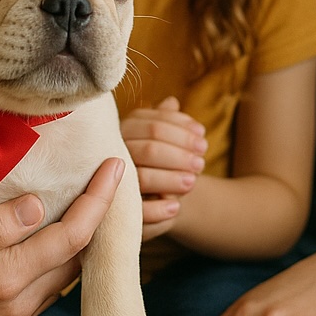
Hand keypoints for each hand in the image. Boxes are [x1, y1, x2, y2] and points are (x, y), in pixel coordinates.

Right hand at [0, 157, 122, 315]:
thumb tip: (39, 205)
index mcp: (7, 281)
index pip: (72, 236)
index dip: (99, 200)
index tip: (115, 166)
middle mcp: (20, 303)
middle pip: (80, 255)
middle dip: (101, 213)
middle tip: (114, 171)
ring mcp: (17, 314)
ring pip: (70, 271)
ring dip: (86, 233)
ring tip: (98, 191)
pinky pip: (53, 281)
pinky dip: (67, 252)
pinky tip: (67, 224)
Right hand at [120, 96, 206, 239]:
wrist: (152, 198)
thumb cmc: (159, 161)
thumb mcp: (163, 139)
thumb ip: (166, 121)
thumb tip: (172, 103)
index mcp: (126, 130)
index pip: (153, 125)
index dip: (181, 131)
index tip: (202, 137)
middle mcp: (114, 153)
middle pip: (149, 149)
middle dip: (180, 156)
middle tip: (201, 164)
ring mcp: (113, 182)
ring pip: (142, 177)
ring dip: (171, 180)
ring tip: (193, 183)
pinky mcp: (118, 212)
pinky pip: (137, 210)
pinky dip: (158, 208)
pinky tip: (176, 208)